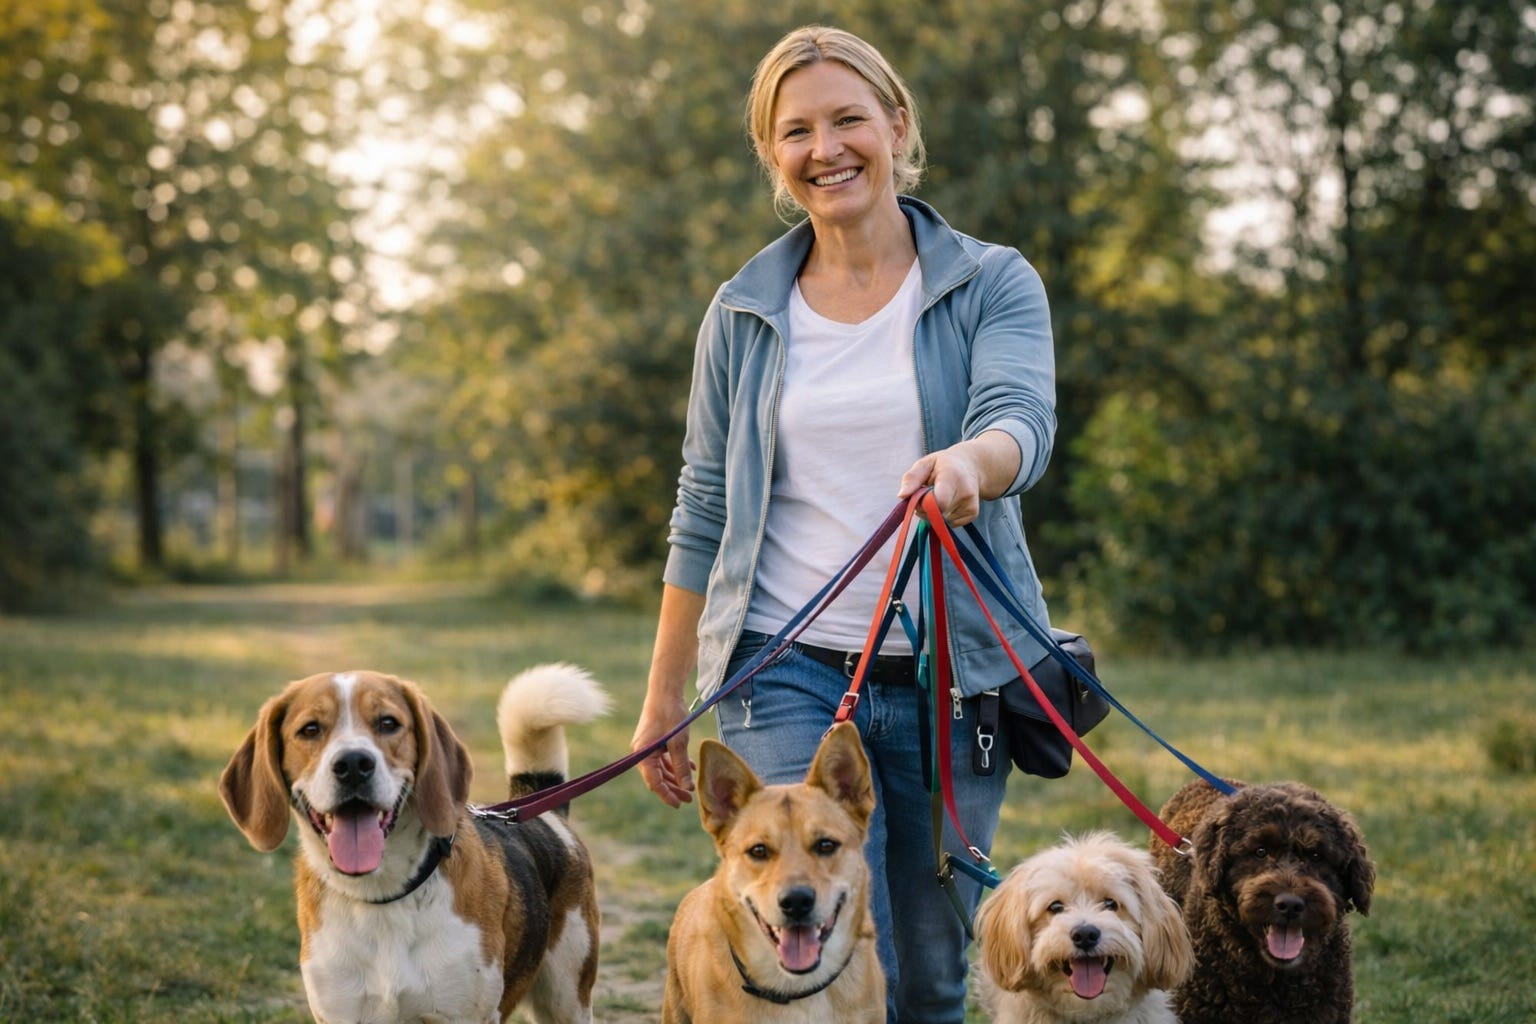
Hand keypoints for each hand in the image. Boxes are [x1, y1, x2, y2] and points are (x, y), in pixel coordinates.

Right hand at [631, 698, 694, 807]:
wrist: (665, 691)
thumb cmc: (670, 715)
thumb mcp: (679, 743)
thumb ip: (681, 766)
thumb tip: (687, 788)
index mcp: (642, 755)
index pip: (654, 782)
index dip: (666, 795)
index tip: (678, 805)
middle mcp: (641, 752)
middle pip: (657, 777)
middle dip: (673, 788)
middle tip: (689, 799)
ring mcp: (647, 746)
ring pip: (661, 768)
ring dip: (676, 777)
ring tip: (690, 788)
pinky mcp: (654, 740)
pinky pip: (664, 757)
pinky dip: (676, 764)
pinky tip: (689, 768)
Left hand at [897, 431, 1020, 526]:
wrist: (971, 466)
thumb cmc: (943, 465)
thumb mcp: (925, 464)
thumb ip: (912, 478)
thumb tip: (902, 496)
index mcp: (952, 476)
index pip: (938, 502)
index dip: (923, 505)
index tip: (919, 496)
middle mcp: (966, 492)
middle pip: (937, 514)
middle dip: (925, 508)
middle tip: (927, 493)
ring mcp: (971, 505)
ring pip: (941, 520)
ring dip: (934, 512)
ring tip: (940, 495)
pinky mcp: (972, 514)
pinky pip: (949, 523)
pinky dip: (943, 516)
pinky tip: (948, 502)